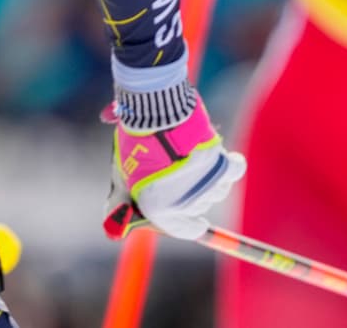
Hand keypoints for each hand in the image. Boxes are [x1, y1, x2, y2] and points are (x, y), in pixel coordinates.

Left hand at [103, 87, 244, 239]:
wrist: (156, 116)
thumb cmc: (136, 144)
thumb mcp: (123, 175)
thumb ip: (121, 202)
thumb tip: (112, 232)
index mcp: (162, 210)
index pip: (184, 229)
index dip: (189, 226)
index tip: (197, 224)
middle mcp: (188, 203)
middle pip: (199, 206)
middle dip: (191, 195)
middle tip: (182, 176)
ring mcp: (207, 185)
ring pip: (216, 189)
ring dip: (209, 180)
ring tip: (193, 160)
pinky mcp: (221, 165)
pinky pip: (234, 170)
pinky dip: (232, 165)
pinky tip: (228, 161)